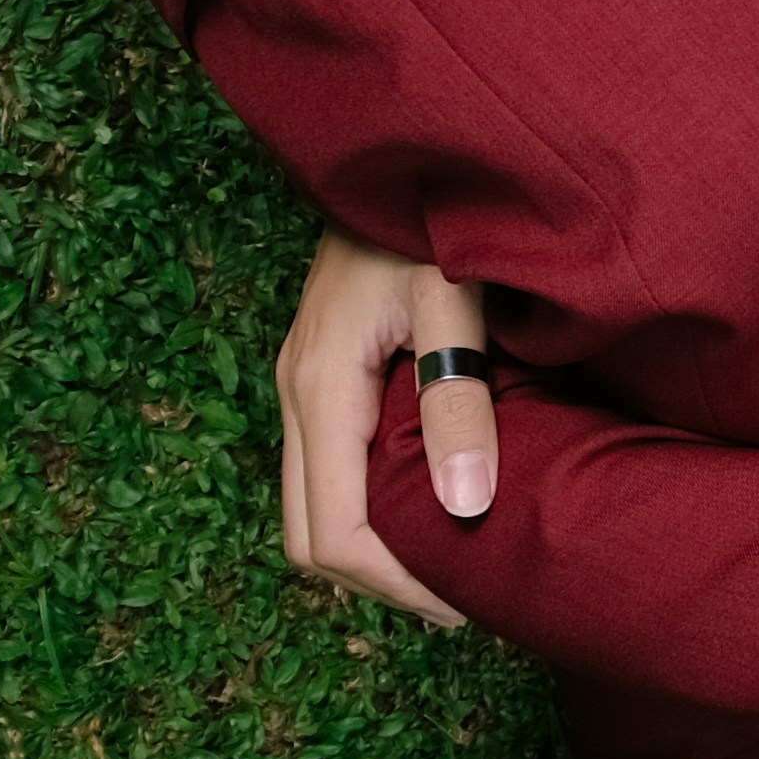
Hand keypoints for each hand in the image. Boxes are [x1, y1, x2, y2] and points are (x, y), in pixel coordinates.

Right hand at [272, 227, 496, 631]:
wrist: (396, 153)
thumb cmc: (430, 215)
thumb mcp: (454, 297)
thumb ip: (460, 397)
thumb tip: (463, 508)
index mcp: (320, 387)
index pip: (333, 530)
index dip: (394, 584)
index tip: (462, 606)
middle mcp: (295, 395)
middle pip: (309, 536)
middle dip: (380, 582)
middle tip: (463, 602)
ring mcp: (300, 388)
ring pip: (310, 509)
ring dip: (371, 550)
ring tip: (451, 566)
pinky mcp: (319, 379)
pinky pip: (326, 472)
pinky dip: (367, 510)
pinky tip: (429, 508)